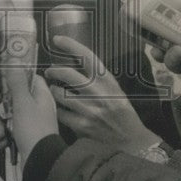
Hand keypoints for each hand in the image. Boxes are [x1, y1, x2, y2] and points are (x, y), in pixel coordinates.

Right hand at [0, 64, 57, 166]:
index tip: (1, 82)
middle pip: (13, 98)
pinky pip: (8, 131)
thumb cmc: (33, 129)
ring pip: (8, 116)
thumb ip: (16, 83)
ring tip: (0, 134)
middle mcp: (37, 107)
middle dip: (0, 106)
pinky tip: (2, 144)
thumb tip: (14, 61)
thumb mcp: (22, 103)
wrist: (40, 162)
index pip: (29, 78)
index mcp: (41, 96)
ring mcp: (30, 123)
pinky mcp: (24, 137)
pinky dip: (3, 136)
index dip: (15, 78)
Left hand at [46, 35, 159, 154]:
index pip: (87, 57)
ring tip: (54, 90)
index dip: (71, 45)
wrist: (130, 141)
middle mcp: (99, 94)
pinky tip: (60, 109)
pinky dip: (58, 109)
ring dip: (53, 90)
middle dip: (54, 70)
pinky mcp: (82, 126)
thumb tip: (76, 65)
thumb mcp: (115, 91)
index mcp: (108, 82)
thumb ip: (98, 79)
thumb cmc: (122, 114)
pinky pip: (61, 113)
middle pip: (68, 73)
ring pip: (60, 93)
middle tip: (50, 71)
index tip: (58, 39)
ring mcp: (89, 110)